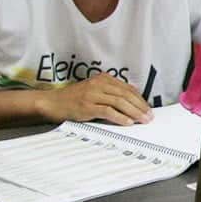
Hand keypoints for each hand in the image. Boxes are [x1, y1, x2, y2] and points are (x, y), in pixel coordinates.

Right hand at [36, 75, 153, 124]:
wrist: (51, 103)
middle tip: (149, 116)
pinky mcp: (86, 106)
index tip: (148, 109)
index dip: (140, 99)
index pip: (128, 88)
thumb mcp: (94, 91)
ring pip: (120, 102)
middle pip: (126, 95)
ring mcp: (92, 94)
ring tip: (142, 120)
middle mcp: (99, 84)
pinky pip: (108, 111)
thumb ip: (110, 94)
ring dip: (134, 112)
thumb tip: (132, 105)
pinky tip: (128, 122)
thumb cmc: (73, 99)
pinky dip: (120, 117)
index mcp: (103, 78)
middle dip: (140, 106)